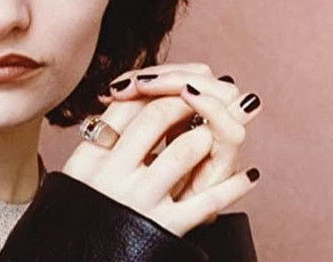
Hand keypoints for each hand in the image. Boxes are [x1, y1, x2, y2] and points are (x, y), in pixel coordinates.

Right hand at [62, 63, 260, 236]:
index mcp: (92, 155)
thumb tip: (142, 89)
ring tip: (209, 134)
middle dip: (186, 101)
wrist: (82, 256)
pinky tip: (250, 175)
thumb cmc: (86, 204)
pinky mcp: (165, 228)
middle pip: (157, 114)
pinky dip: (235, 186)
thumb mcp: (83, 165)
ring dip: (205, 135)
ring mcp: (142, 201)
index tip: (174, 87)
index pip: (128, 103)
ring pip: (185, 149)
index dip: (157, 87)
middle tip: (200, 99)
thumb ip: (108, 129)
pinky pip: (209, 202)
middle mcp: (115, 174)